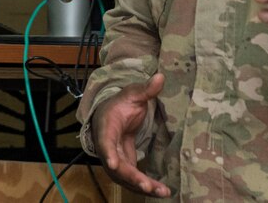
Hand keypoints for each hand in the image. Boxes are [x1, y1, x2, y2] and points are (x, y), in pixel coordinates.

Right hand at [92, 73, 170, 197]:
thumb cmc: (120, 104)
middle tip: (147, 186)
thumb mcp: (132, 94)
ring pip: (125, 178)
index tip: (113, 164)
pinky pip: (132, 179)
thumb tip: (160, 76)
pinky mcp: (123, 166)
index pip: (105, 142)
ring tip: (162, 192)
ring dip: (142, 186)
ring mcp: (114, 160)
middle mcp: (107, 148)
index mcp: (106, 128)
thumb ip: (146, 89)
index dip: (109, 153)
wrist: (111, 115)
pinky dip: (145, 186)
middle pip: (117, 167)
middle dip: (132, 178)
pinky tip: (161, 191)